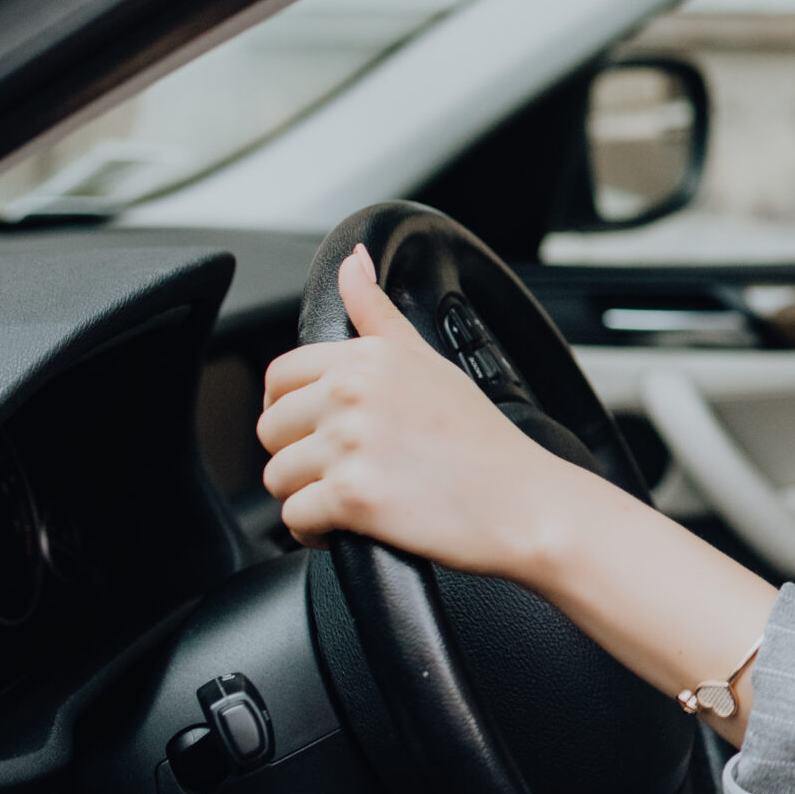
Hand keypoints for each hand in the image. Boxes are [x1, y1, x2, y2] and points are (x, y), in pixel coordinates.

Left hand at [257, 246, 591, 581]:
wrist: (523, 503)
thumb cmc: (482, 439)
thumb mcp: (429, 360)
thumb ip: (377, 311)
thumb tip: (352, 262)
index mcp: (366, 358)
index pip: (280, 377)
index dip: (292, 410)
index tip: (319, 429)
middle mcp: (352, 394)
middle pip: (271, 429)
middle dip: (299, 455)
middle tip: (347, 468)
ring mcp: (350, 445)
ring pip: (277, 477)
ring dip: (306, 495)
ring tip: (352, 497)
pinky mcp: (351, 497)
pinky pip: (294, 519)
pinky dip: (314, 532)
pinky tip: (349, 526)